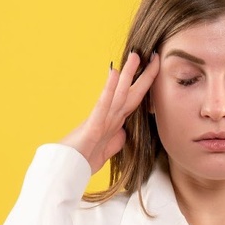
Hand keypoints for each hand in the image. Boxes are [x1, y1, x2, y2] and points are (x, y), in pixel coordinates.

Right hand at [61, 52, 159, 174]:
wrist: (68, 170)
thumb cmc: (84, 159)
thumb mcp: (107, 149)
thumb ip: (116, 138)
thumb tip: (123, 131)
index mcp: (115, 122)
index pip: (134, 100)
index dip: (146, 85)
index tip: (156, 69)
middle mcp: (110, 117)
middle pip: (131, 92)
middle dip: (144, 74)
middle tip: (154, 55)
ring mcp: (102, 119)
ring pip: (119, 93)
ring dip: (128, 74)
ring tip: (136, 55)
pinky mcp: (94, 125)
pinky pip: (104, 104)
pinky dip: (110, 88)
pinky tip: (114, 73)